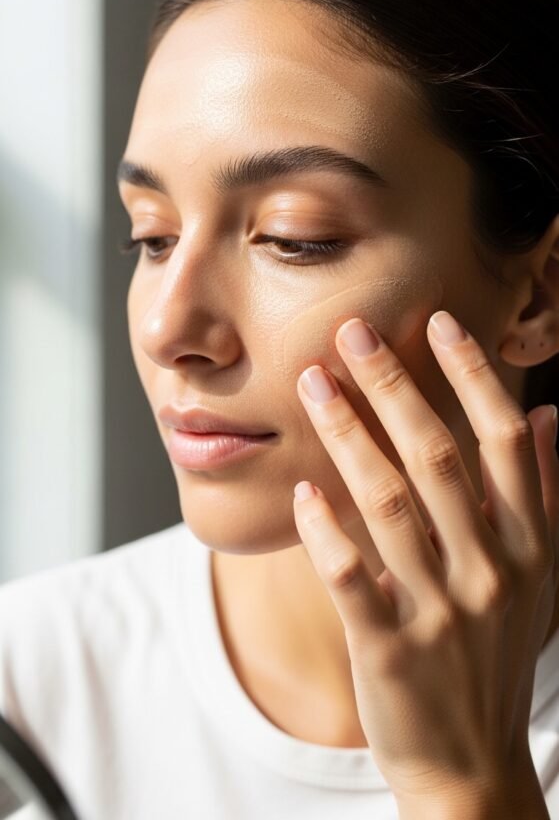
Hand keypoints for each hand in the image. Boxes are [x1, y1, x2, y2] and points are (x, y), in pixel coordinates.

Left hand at [293, 310, 558, 813]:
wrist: (473, 764)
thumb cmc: (498, 654)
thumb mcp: (540, 575)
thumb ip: (545, 493)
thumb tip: (550, 415)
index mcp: (530, 547)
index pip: (504, 442)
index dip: (472, 377)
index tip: (438, 323)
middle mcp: (491, 572)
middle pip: (439, 458)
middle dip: (394, 386)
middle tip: (352, 333)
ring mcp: (442, 612)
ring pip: (389, 504)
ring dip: (347, 436)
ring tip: (313, 384)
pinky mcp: (390, 651)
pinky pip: (351, 578)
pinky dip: (325, 531)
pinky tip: (302, 489)